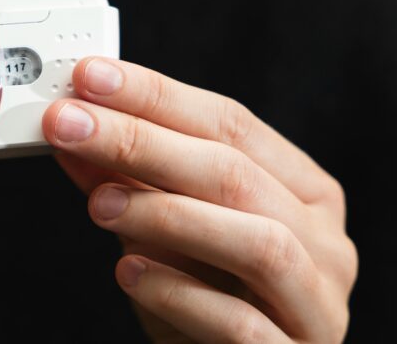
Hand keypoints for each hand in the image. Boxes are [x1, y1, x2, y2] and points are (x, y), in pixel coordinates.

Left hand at [42, 57, 357, 342]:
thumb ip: (127, 179)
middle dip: (144, 141)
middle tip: (71, 125)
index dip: (157, 95)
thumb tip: (73, 125)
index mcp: (305, 191)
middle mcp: (325, 241)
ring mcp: (318, 305)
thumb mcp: (163, 231)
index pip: (231, 123)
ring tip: (97, 204)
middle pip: (237, 173)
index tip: (90, 77)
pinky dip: (178, 292)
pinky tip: (128, 273)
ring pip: (258, 243)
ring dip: (167, 214)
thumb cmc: (205, 299)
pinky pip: (240, 323)